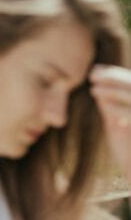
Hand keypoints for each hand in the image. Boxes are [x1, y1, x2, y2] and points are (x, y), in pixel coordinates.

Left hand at [89, 65, 130, 180]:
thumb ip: (109, 107)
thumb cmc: (127, 149)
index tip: (96, 70)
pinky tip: (102, 103)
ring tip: (94, 88)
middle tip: (93, 75)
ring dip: (113, 90)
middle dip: (113, 78)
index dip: (114, 74)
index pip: (130, 81)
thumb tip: (97, 86)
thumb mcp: (116, 124)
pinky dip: (118, 108)